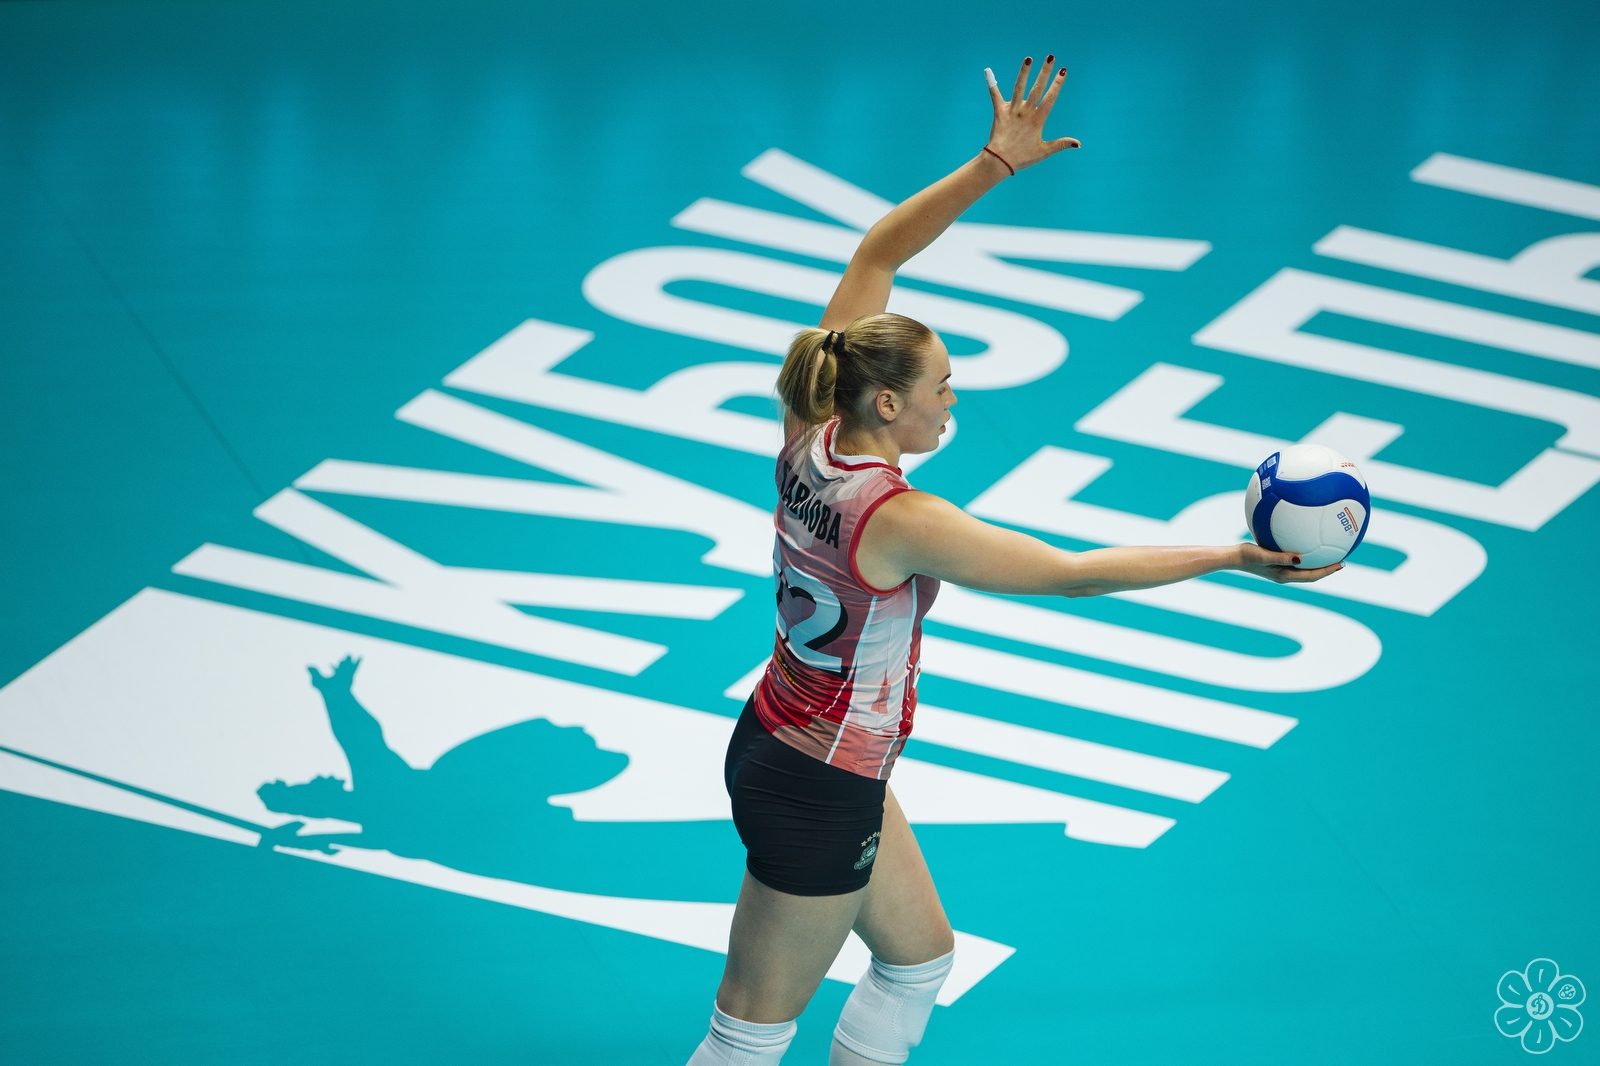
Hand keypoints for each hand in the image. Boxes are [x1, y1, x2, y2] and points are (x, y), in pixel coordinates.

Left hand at [983, 54, 1079, 171]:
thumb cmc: (1022, 157)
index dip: (1057, 84)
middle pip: (1037, 88)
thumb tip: (1078, 144)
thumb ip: (1061, 144)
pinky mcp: (999, 112)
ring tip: (1028, 59)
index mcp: (1038, 120)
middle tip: (1050, 57)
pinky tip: (988, 71)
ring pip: (1019, 88)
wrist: (1000, 161)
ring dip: (1024, 73)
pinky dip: (992, 84)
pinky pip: (995, 96)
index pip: (1050, 98)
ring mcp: (1012, 111)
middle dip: (1045, 72)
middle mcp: (1026, 112)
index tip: (1063, 71)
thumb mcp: (1044, 152)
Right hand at [1234, 543, 1344, 583]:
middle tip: (1341, 562)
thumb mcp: (1264, 555)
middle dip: (1327, 570)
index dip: (1327, 571)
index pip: (1312, 576)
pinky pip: (1297, 562)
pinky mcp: (1277, 564)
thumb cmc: (1247, 555)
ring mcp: (1281, 571)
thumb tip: (1300, 559)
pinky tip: (1307, 547)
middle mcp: (1285, 575)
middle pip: (1312, 575)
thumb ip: (1281, 557)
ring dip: (1318, 564)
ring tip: (1329, 556)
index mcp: (1285, 575)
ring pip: (1305, 570)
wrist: (1233, 557)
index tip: (1341, 565)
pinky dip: (1307, 558)